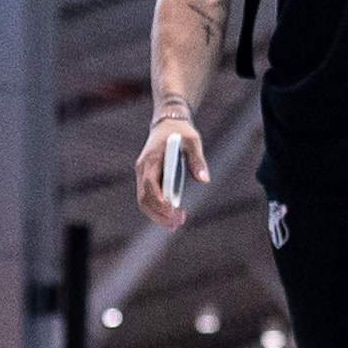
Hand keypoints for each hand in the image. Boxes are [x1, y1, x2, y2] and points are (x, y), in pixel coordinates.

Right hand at [133, 112, 206, 229]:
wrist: (168, 123)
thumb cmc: (181, 131)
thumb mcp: (193, 141)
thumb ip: (197, 159)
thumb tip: (204, 179)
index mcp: (152, 159)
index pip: (150, 184)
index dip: (160, 200)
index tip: (172, 211)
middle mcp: (143, 168)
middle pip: (144, 198)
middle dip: (159, 214)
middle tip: (177, 223)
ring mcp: (143, 174)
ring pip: (144, 201)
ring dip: (157, 215)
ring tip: (175, 224)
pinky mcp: (147, 178)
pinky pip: (148, 198)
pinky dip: (157, 210)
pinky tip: (171, 217)